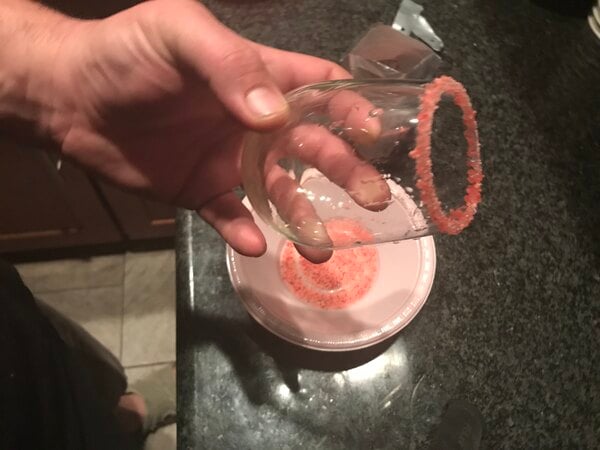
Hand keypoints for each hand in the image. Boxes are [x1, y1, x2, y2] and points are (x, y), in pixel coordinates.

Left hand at [44, 0, 349, 256]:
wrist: (70, 98)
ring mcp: (231, 161)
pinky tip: (256, 245)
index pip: (321, 90)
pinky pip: (231, 216)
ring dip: (304, 218)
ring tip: (322, 249)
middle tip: (373, 199)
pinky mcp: (203, 191)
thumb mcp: (178, 34)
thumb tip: (275, 115)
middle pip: (313, 146)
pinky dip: (244, 232)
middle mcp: (254, 122)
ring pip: (280, 192)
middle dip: (345, 171)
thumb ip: (229, 66)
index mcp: (258, 78)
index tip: (373, 132)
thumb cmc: (126, 54)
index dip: (351, 108)